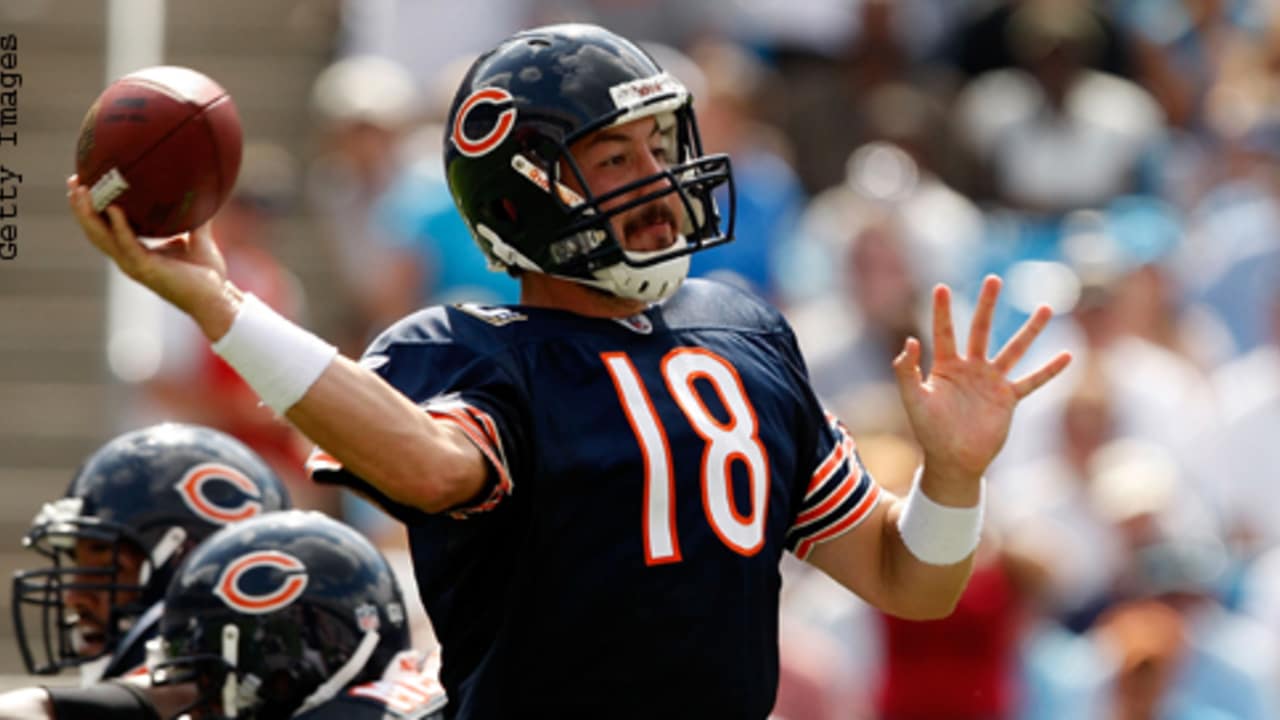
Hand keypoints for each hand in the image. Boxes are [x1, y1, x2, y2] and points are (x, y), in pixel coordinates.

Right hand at [67, 175, 239, 339]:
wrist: (215, 300)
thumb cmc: (207, 275)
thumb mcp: (198, 239)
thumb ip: (196, 220)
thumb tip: (204, 195)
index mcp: (136, 253)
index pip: (105, 229)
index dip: (93, 209)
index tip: (85, 185)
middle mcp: (129, 259)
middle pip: (95, 231)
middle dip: (81, 207)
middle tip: (72, 182)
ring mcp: (134, 265)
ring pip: (102, 238)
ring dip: (89, 214)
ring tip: (82, 190)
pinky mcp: (145, 269)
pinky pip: (127, 244)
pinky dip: (119, 226)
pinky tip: (114, 208)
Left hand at [892, 275, 1070, 496]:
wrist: (954, 460)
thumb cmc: (929, 432)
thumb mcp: (914, 401)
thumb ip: (907, 372)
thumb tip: (909, 341)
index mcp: (945, 367)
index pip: (944, 332)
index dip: (941, 310)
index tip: (940, 287)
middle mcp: (970, 369)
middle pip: (981, 329)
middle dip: (987, 305)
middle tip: (993, 279)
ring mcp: (992, 382)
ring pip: (1014, 350)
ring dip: (1030, 330)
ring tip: (1046, 308)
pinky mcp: (1008, 399)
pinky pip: (1032, 381)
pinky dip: (1049, 370)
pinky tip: (1068, 355)